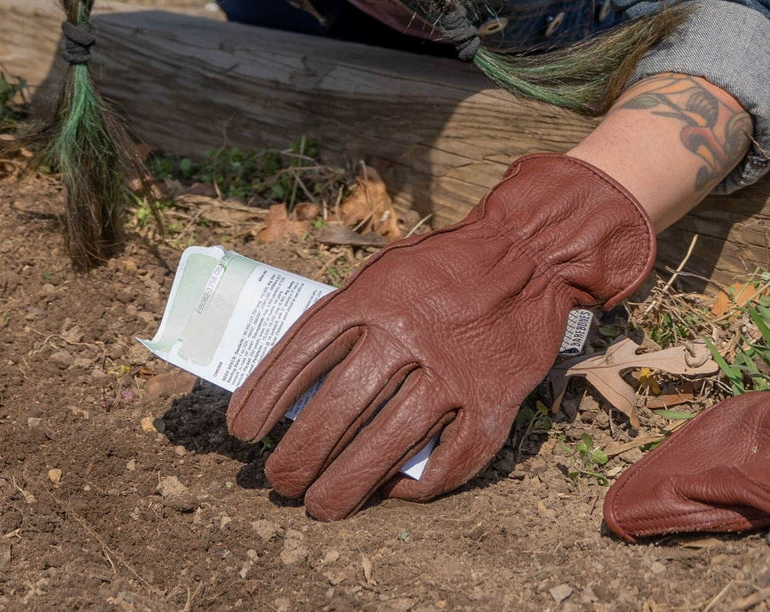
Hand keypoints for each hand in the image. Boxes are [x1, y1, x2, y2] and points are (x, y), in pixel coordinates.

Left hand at [227, 153, 656, 519]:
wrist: (529, 254)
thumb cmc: (440, 270)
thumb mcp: (381, 275)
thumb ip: (343, 319)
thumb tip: (290, 386)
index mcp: (372, 298)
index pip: (303, 354)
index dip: (265, 398)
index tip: (240, 432)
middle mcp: (410, 334)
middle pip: (341, 408)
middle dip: (301, 456)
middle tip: (279, 483)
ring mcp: (454, 370)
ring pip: (390, 441)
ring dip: (348, 483)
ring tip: (320, 506)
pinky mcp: (494, 400)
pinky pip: (454, 458)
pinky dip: (420, 484)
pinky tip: (392, 493)